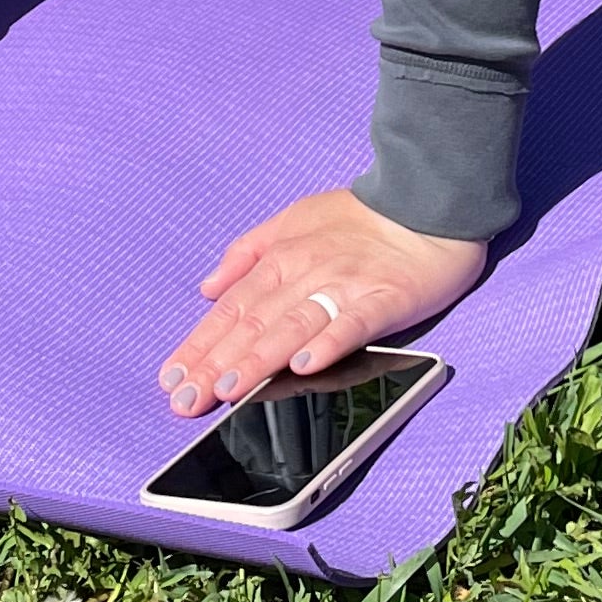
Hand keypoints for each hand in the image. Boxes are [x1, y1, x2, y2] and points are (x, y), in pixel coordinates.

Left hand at [160, 186, 485, 416]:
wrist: (428, 200)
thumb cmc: (362, 217)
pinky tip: (306, 366)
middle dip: (216, 363)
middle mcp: (307, 272)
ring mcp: (345, 286)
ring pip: (293, 326)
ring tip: (230, 390)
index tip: (173, 379)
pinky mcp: (385, 298)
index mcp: (282, 256)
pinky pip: (352, 322)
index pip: (232, 308)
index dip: (200, 344)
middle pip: (254, 322)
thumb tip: (209, 286)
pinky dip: (328, 343)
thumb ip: (250, 252)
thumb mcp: (295, 219)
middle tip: (187, 401)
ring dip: (259, 358)